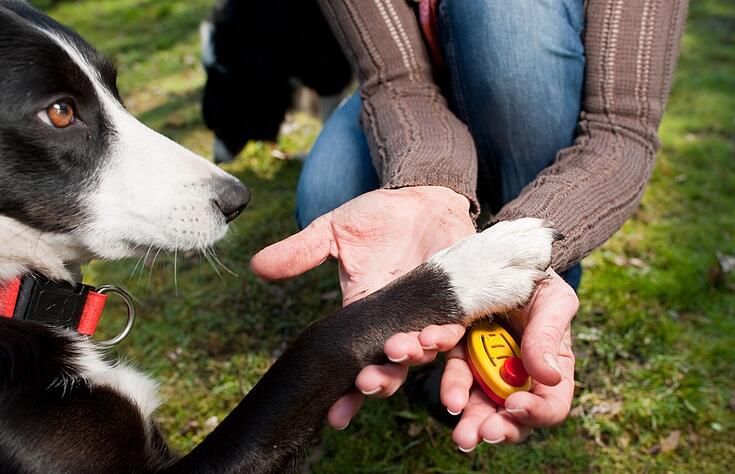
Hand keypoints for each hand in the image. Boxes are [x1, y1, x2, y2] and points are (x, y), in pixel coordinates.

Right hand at [250, 185, 475, 427]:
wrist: (423, 199)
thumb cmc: (377, 219)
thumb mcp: (333, 232)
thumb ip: (300, 252)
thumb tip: (256, 266)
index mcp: (364, 318)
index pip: (353, 365)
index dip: (347, 394)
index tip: (335, 414)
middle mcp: (397, 327)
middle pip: (390, 370)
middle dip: (380, 382)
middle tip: (367, 382)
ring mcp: (428, 317)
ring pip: (424, 355)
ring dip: (414, 359)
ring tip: (405, 351)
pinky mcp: (458, 303)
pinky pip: (459, 330)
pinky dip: (451, 338)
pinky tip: (443, 338)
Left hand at [375, 272, 577, 449]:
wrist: (506, 254)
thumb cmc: (539, 280)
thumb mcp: (552, 300)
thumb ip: (548, 335)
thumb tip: (549, 376)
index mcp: (547, 369)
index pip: (549, 405)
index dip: (534, 413)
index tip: (515, 406)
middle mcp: (513, 376)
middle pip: (503, 414)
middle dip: (486, 426)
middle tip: (469, 436)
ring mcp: (481, 363)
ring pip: (467, 393)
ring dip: (455, 398)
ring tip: (448, 403)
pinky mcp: (454, 345)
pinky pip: (440, 354)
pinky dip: (428, 351)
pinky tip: (422, 344)